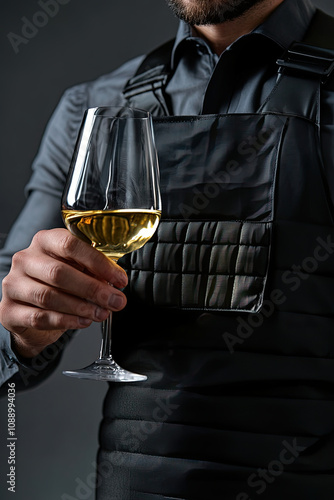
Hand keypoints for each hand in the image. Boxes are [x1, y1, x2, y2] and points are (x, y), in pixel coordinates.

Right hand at [0, 228, 127, 357]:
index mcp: (44, 241)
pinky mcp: (8, 310)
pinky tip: (83, 321)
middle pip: (59, 272)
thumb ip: (93, 272)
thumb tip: (115, 281)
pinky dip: (66, 321)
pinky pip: (40, 317)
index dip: (98, 262)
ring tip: (101, 313)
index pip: (70, 244)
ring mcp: (13, 284)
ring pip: (49, 296)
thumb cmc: (58, 285)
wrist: (31, 312)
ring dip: (81, 307)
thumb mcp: (77, 270)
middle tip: (115, 301)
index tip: (119, 279)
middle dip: (93, 289)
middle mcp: (25, 259)